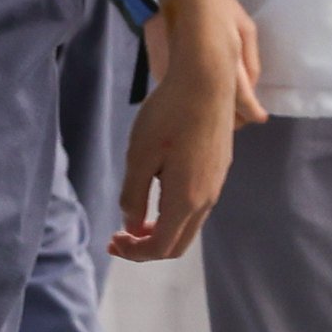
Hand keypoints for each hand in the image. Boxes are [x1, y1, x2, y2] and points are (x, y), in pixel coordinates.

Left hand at [108, 0, 251, 260]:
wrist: (207, 79)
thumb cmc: (168, 115)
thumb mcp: (140, 156)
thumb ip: (134, 196)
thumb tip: (133, 226)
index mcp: (186, 200)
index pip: (161, 247)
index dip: (134, 253)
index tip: (112, 241)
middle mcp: (207, 198)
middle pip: (178, 243)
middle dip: (146, 247)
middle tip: (118, 238)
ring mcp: (217, 183)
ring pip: (189, 224)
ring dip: (161, 229)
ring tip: (133, 218)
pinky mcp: (219, 167)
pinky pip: (197, 204)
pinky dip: (173, 212)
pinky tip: (155, 193)